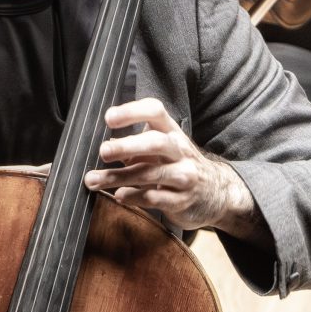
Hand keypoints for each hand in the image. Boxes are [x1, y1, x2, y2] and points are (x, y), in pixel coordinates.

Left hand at [86, 98, 258, 237]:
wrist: (216, 193)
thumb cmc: (180, 165)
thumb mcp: (163, 149)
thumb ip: (136, 145)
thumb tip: (104, 142)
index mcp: (172, 132)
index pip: (155, 111)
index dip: (132, 112)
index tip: (109, 118)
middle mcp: (180, 150)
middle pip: (155, 142)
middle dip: (127, 146)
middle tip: (103, 151)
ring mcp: (184, 175)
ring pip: (150, 173)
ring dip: (119, 177)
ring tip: (94, 180)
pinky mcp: (182, 200)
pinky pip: (155, 197)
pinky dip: (134, 197)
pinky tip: (119, 196)